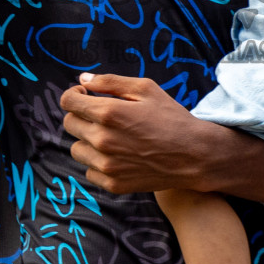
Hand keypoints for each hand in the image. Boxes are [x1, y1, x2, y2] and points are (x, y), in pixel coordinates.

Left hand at [60, 73, 213, 192]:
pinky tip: (117, 155)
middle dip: (81, 115)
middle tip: (100, 115)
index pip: (68, 102)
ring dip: (87, 140)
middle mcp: (102, 140)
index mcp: (108, 113)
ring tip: (110, 137)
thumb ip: (110, 81)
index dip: (74, 94)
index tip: (84, 95)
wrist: (194, 156)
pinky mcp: (113, 184)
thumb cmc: (171, 118)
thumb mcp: (146, 89)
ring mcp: (106, 165)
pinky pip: (89, 171)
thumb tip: (83, 79)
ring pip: (76, 149)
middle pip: (69, 124)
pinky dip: (98, 163)